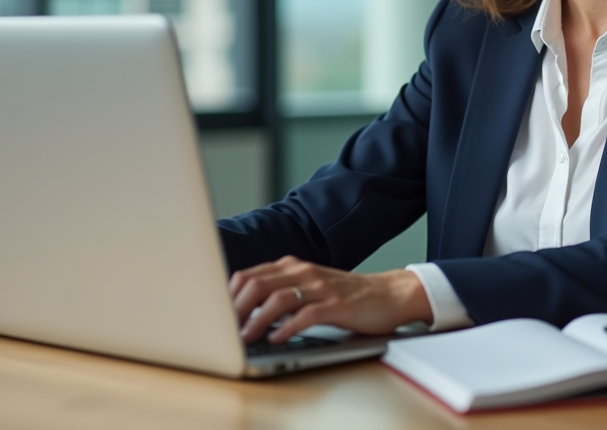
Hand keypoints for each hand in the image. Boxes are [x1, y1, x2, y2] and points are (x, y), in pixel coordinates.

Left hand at [229, 256, 433, 343]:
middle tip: (225, 329)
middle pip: (258, 284)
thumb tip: (245, 311)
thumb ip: (282, 291)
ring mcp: (320, 287)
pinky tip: (277, 340)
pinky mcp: (337, 305)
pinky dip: (287, 329)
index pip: (250, 275)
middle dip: (237, 308)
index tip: (218, 317)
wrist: (388, 294)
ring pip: (278, 298)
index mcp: (294, 266)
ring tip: (246, 337)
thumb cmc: (346, 295)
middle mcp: (304, 272)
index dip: (229, 296)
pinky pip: (306, 316)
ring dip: (257, 320)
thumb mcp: (309, 286)